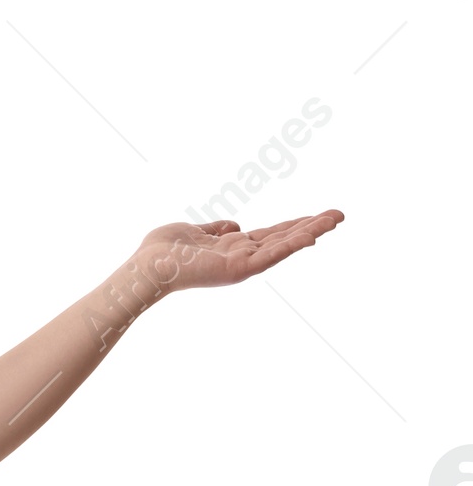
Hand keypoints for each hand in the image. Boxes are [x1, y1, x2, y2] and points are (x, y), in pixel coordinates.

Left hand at [129, 210, 344, 301]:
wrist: (146, 266)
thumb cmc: (161, 251)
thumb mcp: (193, 231)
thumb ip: (215, 228)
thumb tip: (234, 224)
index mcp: (232, 248)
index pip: (271, 235)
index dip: (294, 225)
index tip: (317, 215)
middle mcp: (241, 258)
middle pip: (283, 239)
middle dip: (312, 226)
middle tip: (340, 215)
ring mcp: (241, 265)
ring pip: (283, 246)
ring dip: (310, 232)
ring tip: (335, 220)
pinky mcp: (238, 270)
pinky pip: (270, 255)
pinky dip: (291, 245)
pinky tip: (311, 235)